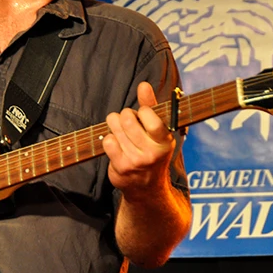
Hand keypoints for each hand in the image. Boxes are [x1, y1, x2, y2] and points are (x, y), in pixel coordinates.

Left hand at [103, 81, 176, 200]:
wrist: (147, 187)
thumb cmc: (152, 151)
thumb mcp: (158, 130)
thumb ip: (151, 105)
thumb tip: (143, 85)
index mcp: (165, 140)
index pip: (148, 114)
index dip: (142, 110)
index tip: (144, 115)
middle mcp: (152, 153)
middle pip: (126, 118)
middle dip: (125, 115)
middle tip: (129, 123)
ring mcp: (136, 161)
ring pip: (115, 127)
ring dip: (116, 126)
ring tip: (123, 133)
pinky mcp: (121, 168)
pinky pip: (108, 141)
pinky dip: (110, 140)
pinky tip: (117, 145)